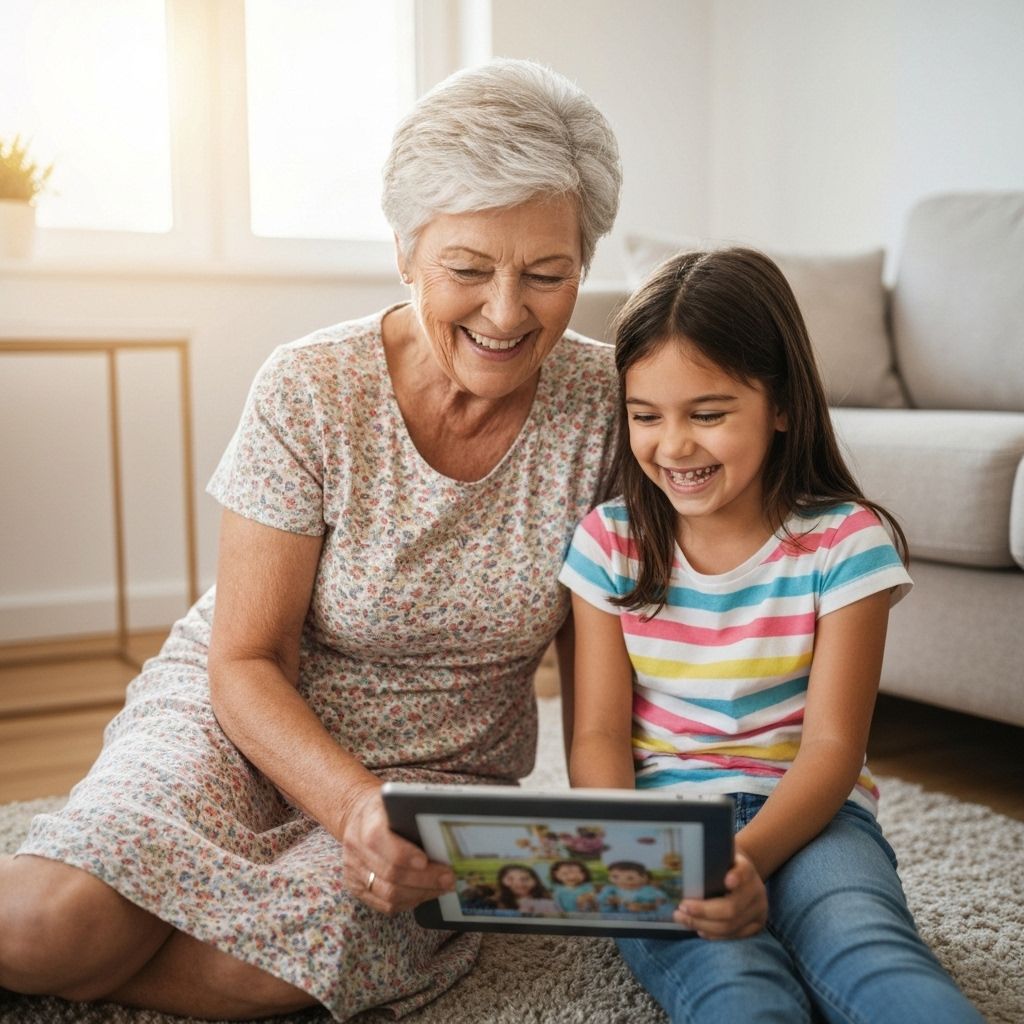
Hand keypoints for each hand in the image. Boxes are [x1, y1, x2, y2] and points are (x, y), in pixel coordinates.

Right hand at [339, 785, 455, 914]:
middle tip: (448, 878)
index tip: (425, 860)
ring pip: (388, 894)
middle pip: (389, 873)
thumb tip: (446, 829)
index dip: (402, 853)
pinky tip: (425, 893)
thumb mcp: (398, 801)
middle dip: (424, 879)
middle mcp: (355, 847)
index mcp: (366, 819)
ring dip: (420, 893)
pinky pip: (384, 905)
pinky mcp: (356, 888)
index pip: (378, 839)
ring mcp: (353, 871)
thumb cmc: (388, 809)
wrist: (361, 817)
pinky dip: (409, 901)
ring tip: (442, 887)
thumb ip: (416, 812)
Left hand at [673, 851, 766, 938]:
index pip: (744, 872)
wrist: (745, 875)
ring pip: (731, 925)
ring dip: (703, 925)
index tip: (727, 881)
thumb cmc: (724, 864)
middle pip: (732, 907)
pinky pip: (734, 935)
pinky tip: (699, 929)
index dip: (737, 877)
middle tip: (681, 907)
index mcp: (747, 869)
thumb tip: (679, 857)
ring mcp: (759, 910)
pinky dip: (714, 935)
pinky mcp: (756, 925)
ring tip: (682, 919)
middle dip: (703, 911)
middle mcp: (756, 890)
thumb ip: (707, 856)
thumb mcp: (719, 854)